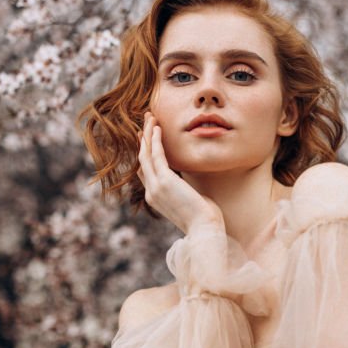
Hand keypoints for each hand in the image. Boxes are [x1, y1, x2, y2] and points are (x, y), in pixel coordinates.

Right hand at [138, 111, 223, 234]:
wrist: (204, 230)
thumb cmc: (203, 219)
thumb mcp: (189, 202)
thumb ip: (185, 191)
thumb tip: (190, 186)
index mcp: (156, 198)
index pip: (144, 171)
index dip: (144, 153)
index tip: (145, 139)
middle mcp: (151, 192)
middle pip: (142, 159)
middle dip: (143, 139)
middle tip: (145, 122)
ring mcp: (156, 187)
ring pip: (146, 154)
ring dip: (147, 134)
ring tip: (150, 117)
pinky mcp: (165, 181)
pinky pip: (156, 155)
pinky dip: (156, 140)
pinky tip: (157, 128)